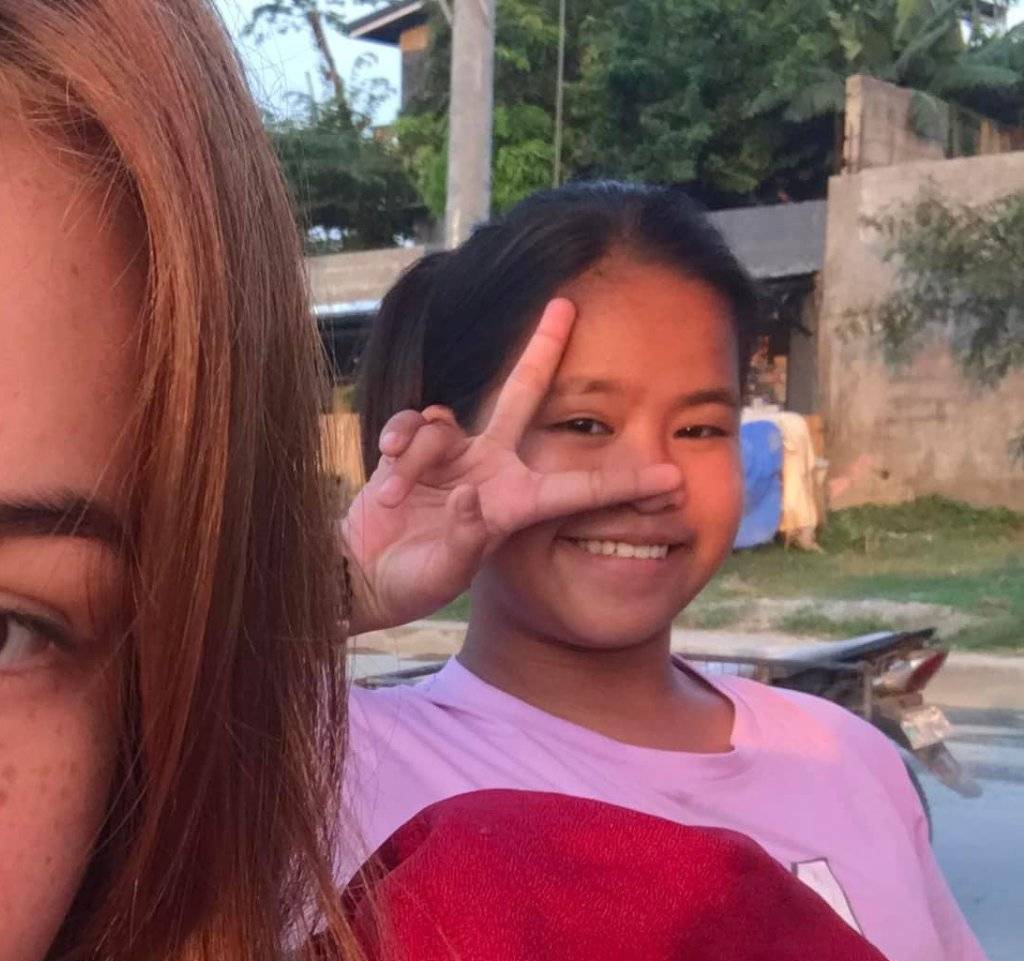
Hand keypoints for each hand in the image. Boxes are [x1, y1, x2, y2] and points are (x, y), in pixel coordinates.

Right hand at [341, 298, 684, 630]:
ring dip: (417, 458)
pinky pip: (410, 426)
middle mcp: (489, 469)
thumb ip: (466, 533)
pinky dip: (397, 443)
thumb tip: (472, 494)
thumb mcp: (443, 570)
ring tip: (395, 498)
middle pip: (523, 394)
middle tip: (566, 305)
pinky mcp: (411, 451)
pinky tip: (386, 473)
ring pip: (442, 424)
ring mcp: (451, 457)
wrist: (360, 577)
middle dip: (543, 349)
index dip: (624, 482)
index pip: (577, 488)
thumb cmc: (410, 583)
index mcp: (514, 504)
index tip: (671, 478)